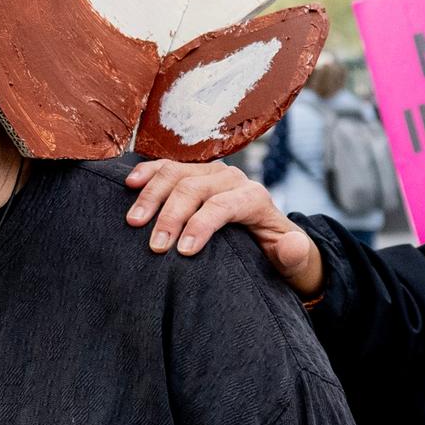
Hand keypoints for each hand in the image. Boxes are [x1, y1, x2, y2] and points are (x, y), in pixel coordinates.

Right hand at [123, 160, 325, 291]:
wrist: (268, 235)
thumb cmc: (275, 250)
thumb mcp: (292, 258)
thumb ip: (295, 254)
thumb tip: (292, 246)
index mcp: (254, 197)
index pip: (223, 205)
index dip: (201, 225)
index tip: (182, 251)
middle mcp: (231, 178)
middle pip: (194, 188)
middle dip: (171, 217)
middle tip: (155, 246)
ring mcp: (209, 173)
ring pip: (176, 173)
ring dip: (152, 195)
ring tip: (134, 221)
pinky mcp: (192, 174)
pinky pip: (166, 166)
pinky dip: (147, 172)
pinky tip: (129, 184)